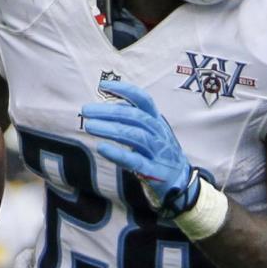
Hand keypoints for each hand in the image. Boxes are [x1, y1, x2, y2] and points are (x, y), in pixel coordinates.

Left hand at [81, 81, 202, 216]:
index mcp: (157, 121)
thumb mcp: (150, 132)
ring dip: (111, 129)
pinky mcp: (153, 171)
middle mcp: (158, 133)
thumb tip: (113, 103)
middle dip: (109, 111)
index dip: (125, 90)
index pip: (144, 100)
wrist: (180, 181)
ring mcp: (157, 152)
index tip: (103, 86)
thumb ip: (133, 119)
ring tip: (90, 126)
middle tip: (86, 110)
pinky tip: (102, 148)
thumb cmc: (159, 153)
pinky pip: (135, 161)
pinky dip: (118, 154)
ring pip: (135, 136)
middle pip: (135, 116)